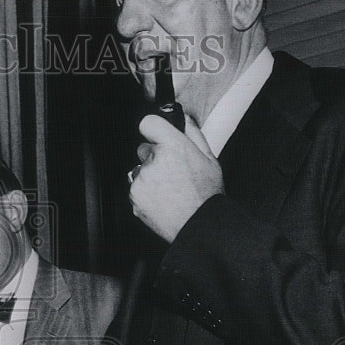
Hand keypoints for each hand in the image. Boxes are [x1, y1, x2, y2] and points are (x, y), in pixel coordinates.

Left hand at [128, 114, 224, 241]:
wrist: (198, 225)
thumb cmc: (207, 195)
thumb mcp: (209, 159)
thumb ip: (193, 134)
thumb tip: (183, 119)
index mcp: (173, 147)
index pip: (148, 123)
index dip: (153, 129)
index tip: (157, 135)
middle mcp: (154, 161)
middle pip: (143, 149)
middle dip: (154, 157)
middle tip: (172, 172)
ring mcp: (142, 180)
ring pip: (139, 170)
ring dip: (149, 176)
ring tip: (169, 189)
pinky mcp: (134, 196)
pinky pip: (136, 188)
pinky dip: (145, 192)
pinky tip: (162, 199)